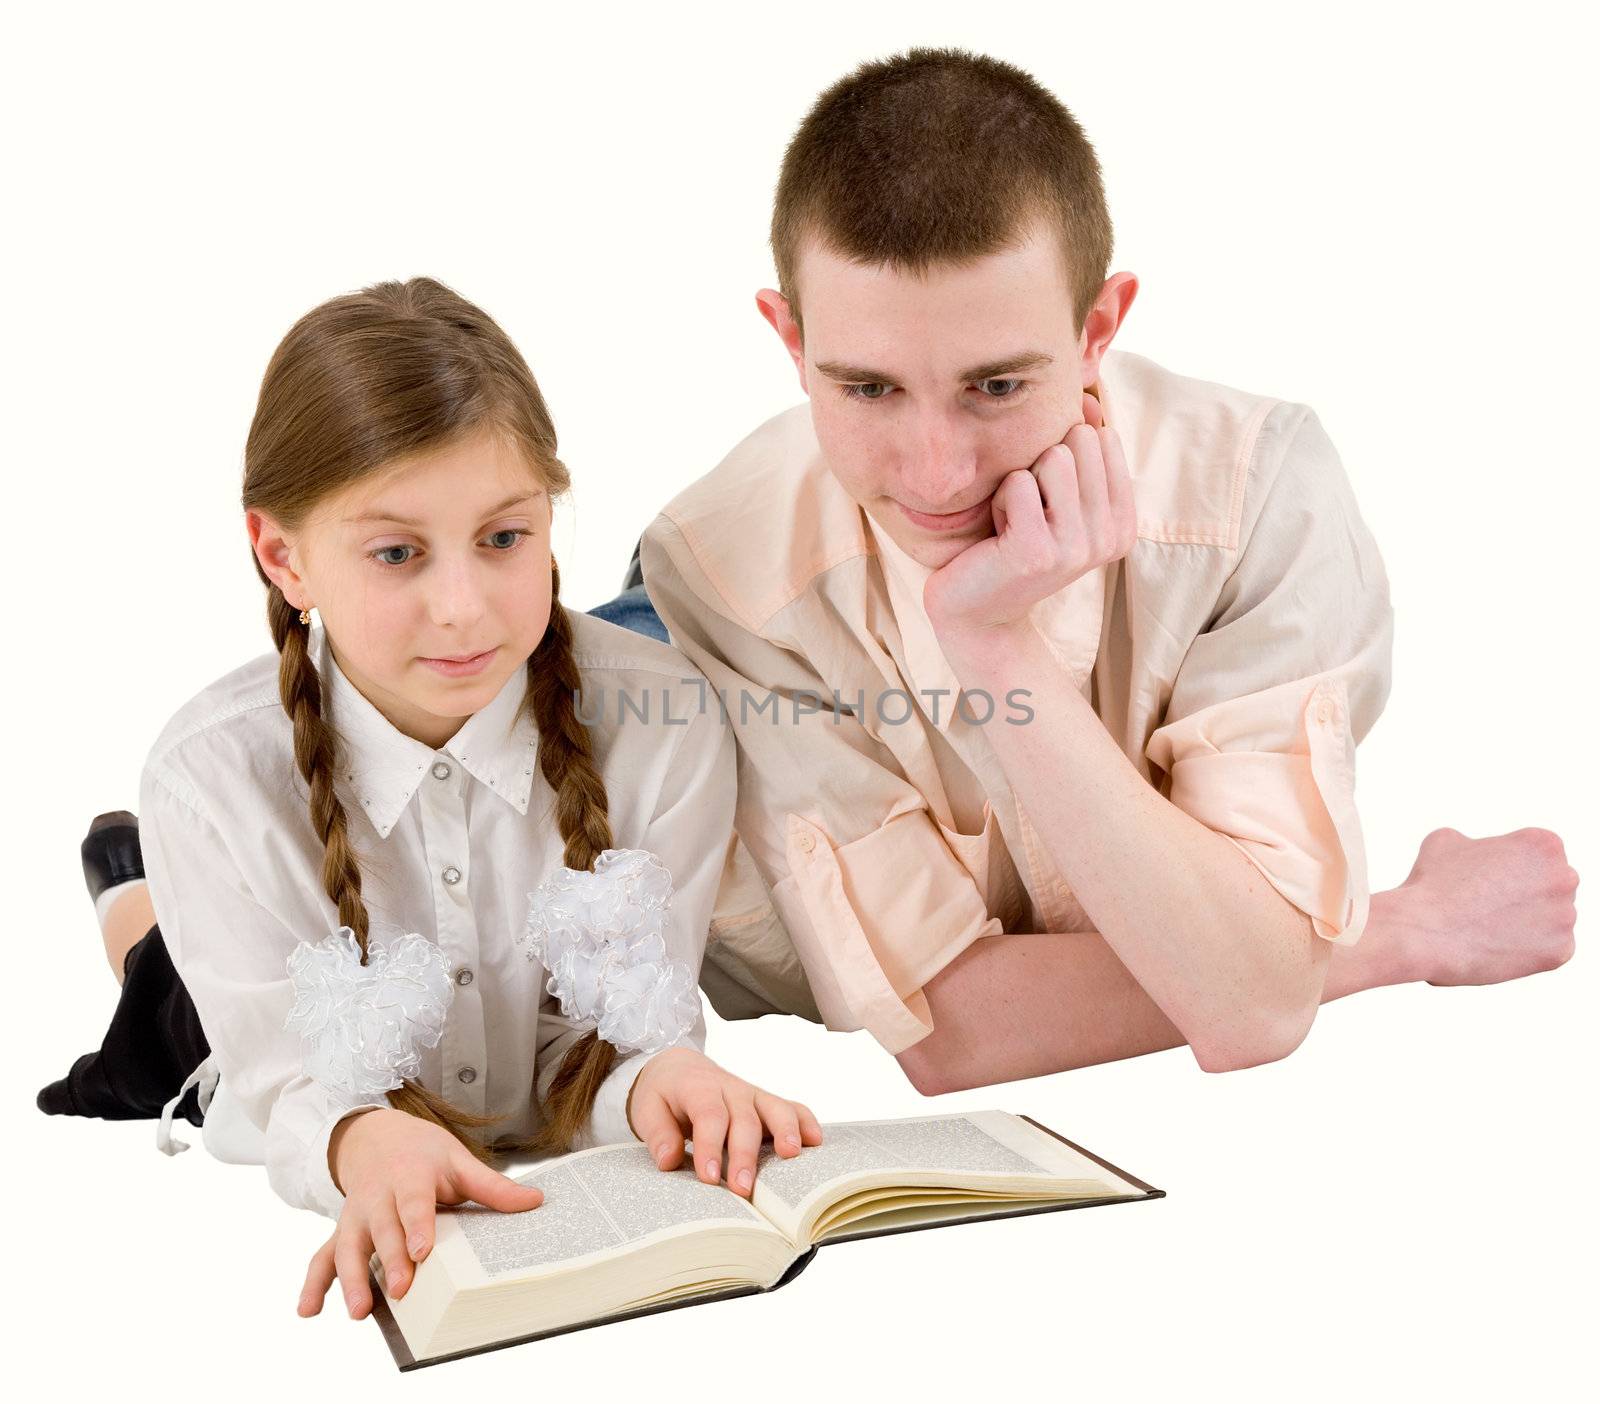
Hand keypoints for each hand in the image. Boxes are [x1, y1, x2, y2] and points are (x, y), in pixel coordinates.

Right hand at [296, 1107, 543, 1319]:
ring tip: (360, 1312)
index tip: (421, 1252)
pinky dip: (314, 1284)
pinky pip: (323, 1257)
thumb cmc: (423, 1153)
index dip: (416, 1227)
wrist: (376, 1136)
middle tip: (401, 1289)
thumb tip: (535, 1202)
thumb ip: (492, 1185)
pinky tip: (309, 1311)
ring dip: (350, 1279)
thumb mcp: (458, 1160)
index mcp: (409, 1175)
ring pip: (347, 1247)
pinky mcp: (342, 1232)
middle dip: (389, 1260)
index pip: (413, 1202)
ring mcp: (355, 1216)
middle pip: (382, 1230)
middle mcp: (377, 1197)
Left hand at [625, 1047, 823, 1197]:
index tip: (710, 1177)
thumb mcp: (647, 1109)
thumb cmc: (663, 1094)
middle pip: (743, 1118)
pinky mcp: (765, 1102)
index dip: (710, 1145)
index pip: (708, 1115)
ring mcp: (751, 1094)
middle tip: (744, 1188)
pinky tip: (815, 1140)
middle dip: (745, 1154)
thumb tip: (668, 1160)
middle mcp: (729, 1088)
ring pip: (774, 1108)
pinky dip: (804, 1121)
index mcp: (697, 1087)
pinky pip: (790, 1107)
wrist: (678, 1067)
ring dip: (785, 1131)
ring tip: (791, 1156)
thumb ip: (657, 1133)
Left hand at [924, 389, 1135, 636]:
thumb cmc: (1013, 543)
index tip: (1050, 501)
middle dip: (1042, 465)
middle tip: (1029, 510)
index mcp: (1123, 523)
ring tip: (1016, 520)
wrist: (977, 611)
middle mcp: (1110, 538)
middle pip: (1081, 441)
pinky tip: (999, 535)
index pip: (1104, 439)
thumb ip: (1083, 451)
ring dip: (1022, 481)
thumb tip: (1090, 399)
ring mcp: (1076, 547)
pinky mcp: (1036, 550)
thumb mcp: (1060, 497)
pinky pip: (1018, 481)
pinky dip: (1000, 499)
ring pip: (1054, 457)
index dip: (1064, 456)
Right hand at [1394, 826, 1577, 984]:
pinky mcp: (1561, 951)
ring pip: (1550, 919)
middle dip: (1523, 894)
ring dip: (1524, 922)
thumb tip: (1481, 854)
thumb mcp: (1449, 841)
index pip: (1537, 856)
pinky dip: (1524, 950)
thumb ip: (1479, 844)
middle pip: (1550, 885)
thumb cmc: (1431, 884)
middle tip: (1484, 904)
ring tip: (1483, 927)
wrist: (1423, 932)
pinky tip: (1493, 945)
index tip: (1482, 878)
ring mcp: (1567, 917)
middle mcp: (1565, 877)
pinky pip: (1548, 949)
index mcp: (1544, 844)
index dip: (1506, 867)